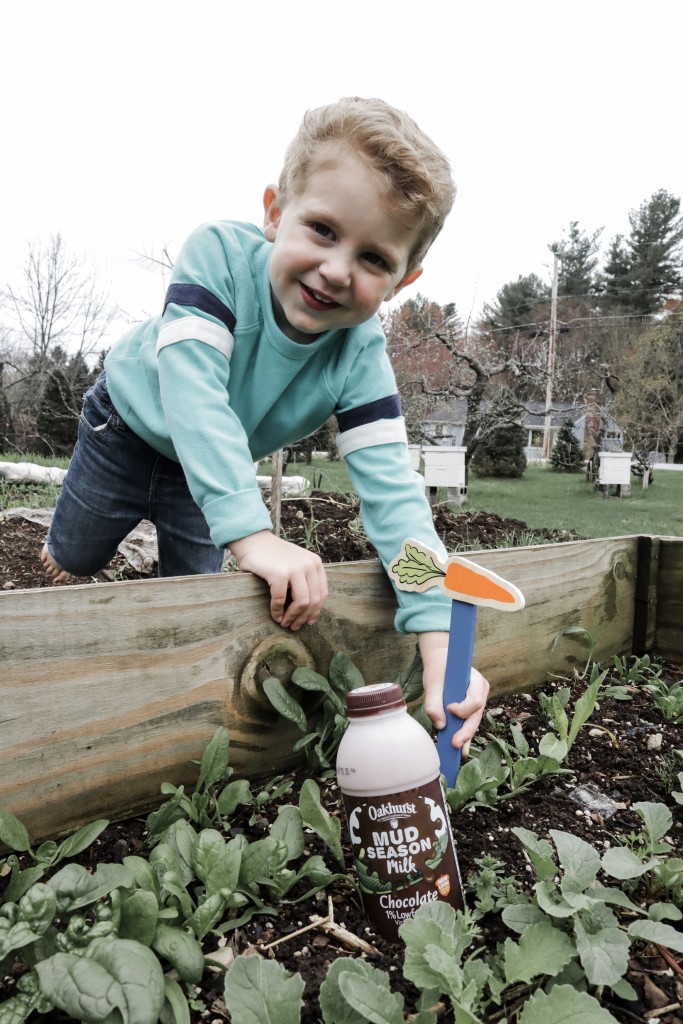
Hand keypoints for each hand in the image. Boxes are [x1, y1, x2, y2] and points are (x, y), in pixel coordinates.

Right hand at [230, 531, 327, 630]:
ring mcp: (295, 568)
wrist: (252, 541)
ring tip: (285, 623)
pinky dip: (277, 611)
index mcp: (315, 563)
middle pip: (314, 600)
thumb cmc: (272, 556)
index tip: (308, 621)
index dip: (316, 611)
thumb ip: (304, 579)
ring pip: (302, 602)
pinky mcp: (279, 573)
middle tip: (294, 627)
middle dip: (304, 617)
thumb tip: (309, 610)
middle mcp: (309, 565)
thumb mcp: (296, 563)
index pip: (322, 593)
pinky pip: (281, 599)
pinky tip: (275, 615)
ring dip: (293, 617)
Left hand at [418, 632, 489, 757]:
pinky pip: (468, 722)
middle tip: (455, 743)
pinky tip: (460, 748)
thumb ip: (433, 703)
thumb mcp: (433, 682)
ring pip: (473, 721)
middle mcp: (481, 692)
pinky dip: (463, 734)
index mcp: (476, 681)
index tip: (449, 710)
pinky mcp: (471, 708)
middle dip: (466, 731)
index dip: (464, 709)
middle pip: (476, 715)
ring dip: (465, 735)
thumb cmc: (439, 668)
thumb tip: (439, 725)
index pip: (475, 700)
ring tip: (458, 752)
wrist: (441, 660)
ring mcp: (478, 700)